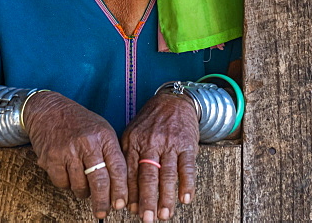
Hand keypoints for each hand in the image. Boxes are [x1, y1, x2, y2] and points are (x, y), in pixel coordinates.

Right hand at [22, 91, 127, 218]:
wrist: (48, 109)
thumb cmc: (79, 123)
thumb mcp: (101, 130)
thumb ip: (111, 153)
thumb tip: (120, 186)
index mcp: (104, 136)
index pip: (117, 168)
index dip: (121, 190)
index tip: (121, 204)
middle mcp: (87, 143)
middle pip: (99, 181)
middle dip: (103, 201)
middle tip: (103, 212)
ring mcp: (68, 151)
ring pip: (80, 186)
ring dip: (83, 192)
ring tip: (83, 185)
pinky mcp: (50, 158)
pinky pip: (62, 183)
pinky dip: (66, 184)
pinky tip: (68, 174)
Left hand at [121, 92, 199, 220]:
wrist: (173, 101)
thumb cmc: (150, 122)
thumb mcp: (132, 133)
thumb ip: (128, 157)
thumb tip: (124, 190)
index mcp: (134, 141)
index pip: (130, 172)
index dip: (131, 193)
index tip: (131, 211)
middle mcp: (150, 143)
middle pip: (148, 176)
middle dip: (147, 200)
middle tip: (146, 218)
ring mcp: (170, 143)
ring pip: (167, 174)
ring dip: (166, 197)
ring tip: (165, 214)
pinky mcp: (187, 144)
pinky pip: (187, 167)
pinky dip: (187, 184)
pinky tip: (185, 198)